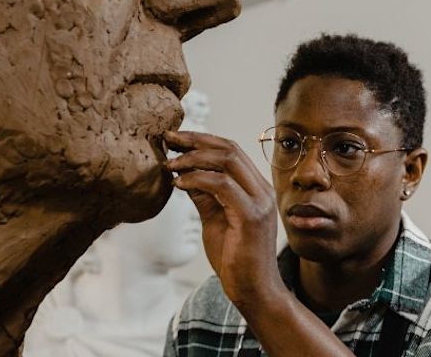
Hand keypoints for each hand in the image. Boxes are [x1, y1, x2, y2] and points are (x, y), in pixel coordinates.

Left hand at [163, 131, 282, 306]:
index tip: (175, 139)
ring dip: (193, 158)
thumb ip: (203, 194)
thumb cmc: (235, 259)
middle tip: (168, 140)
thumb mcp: (214, 219)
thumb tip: (183, 172)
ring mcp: (260, 202)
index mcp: (256, 188)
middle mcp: (262, 190)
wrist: (253, 290)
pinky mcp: (252, 216)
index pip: (231, 150)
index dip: (202, 139)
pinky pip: (222, 185)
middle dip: (195, 140)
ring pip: (227, 161)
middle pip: (229, 148)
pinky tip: (178, 184)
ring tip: (170, 164)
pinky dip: (196, 179)